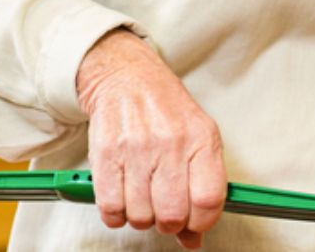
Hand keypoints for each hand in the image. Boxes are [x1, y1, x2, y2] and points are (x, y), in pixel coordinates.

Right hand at [76, 29, 226, 248]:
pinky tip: (123, 197)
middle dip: (169, 224)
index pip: (208, 200)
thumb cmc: (167, 111)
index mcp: (202, 139)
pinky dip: (116, 215)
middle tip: (165, 211)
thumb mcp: (198, 139)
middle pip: (172, 214)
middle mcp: (171, 143)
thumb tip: (195, 239)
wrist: (128, 78)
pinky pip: (110, 210)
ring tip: (143, 196)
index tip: (195, 224)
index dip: (201, 223)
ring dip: (141, 217)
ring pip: (140, 217)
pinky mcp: (106, 155)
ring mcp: (137, 148)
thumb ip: (202, 188)